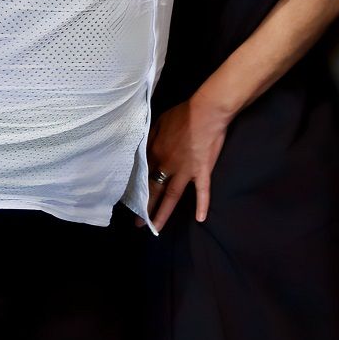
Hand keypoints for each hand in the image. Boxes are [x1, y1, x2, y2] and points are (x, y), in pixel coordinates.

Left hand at [147, 93, 232, 229]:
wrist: (207, 111)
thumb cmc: (183, 113)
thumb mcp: (158, 121)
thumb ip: (150, 137)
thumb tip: (143, 148)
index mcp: (155, 152)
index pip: (143, 175)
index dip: (137, 188)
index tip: (132, 200)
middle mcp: (167, 165)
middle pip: (153, 190)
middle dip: (145, 208)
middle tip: (138, 223)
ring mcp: (186, 170)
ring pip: (172, 196)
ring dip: (163, 213)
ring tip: (156, 228)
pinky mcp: (203, 171)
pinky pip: (202, 191)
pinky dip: (202, 205)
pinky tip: (200, 218)